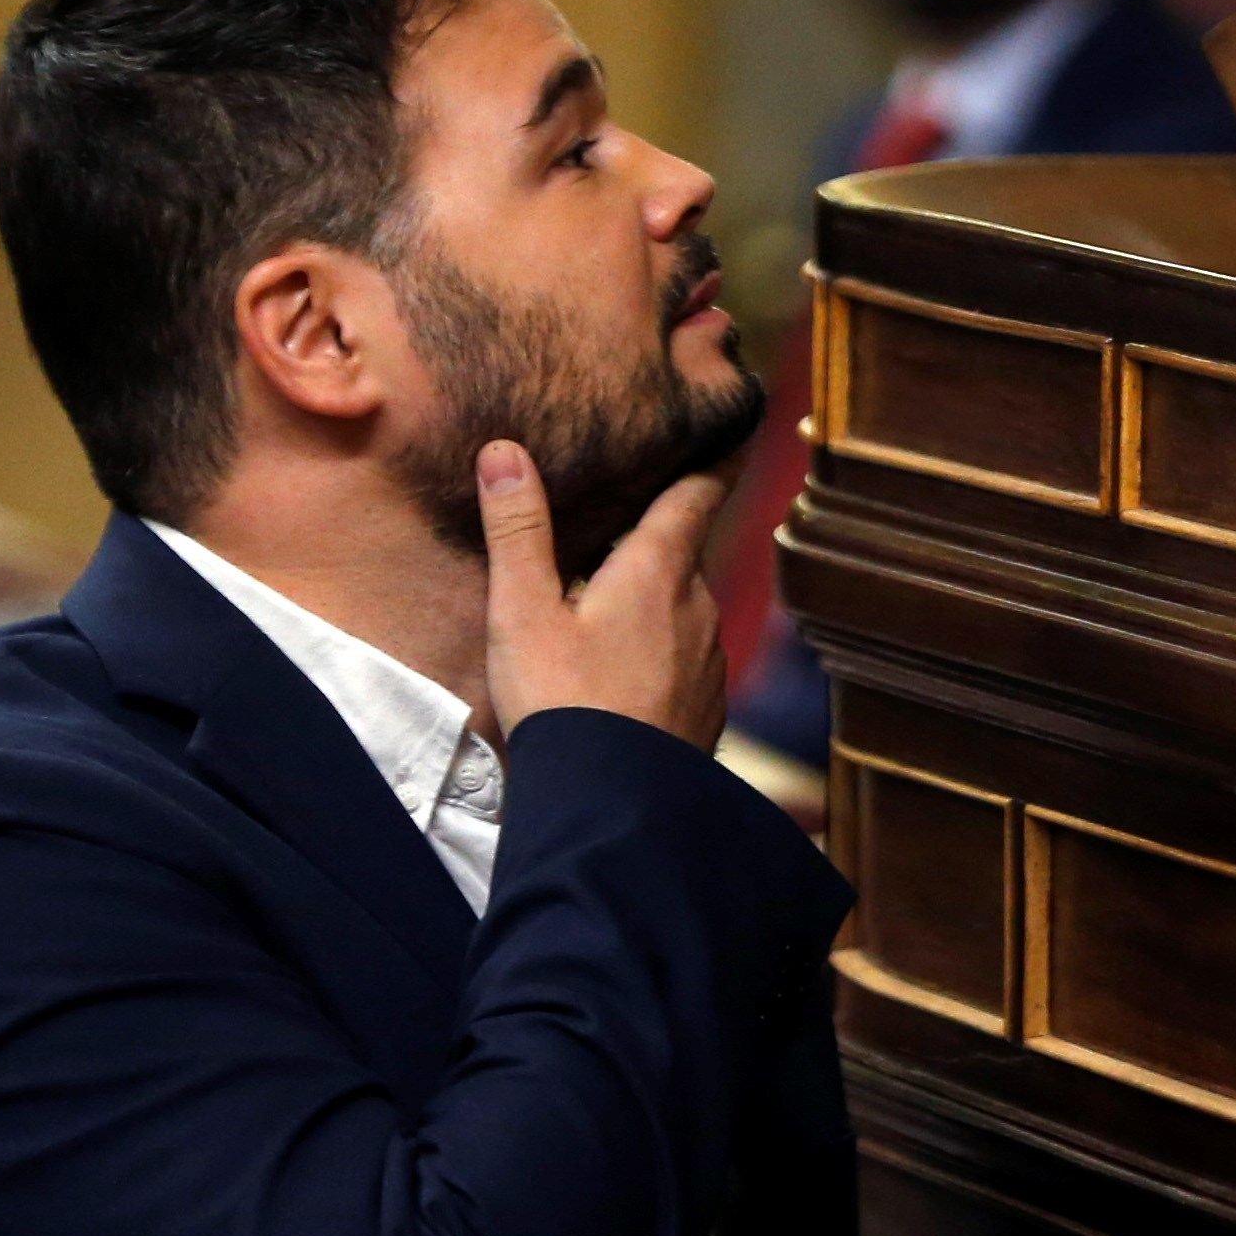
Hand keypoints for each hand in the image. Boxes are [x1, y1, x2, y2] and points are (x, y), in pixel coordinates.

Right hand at [477, 442, 731, 748]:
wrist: (615, 805)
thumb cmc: (564, 702)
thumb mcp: (523, 613)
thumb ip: (519, 531)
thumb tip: (506, 451)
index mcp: (660, 569)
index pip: (697, 494)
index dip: (710, 459)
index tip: (730, 430)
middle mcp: (699, 604)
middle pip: (684, 550)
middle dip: (658, 534)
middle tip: (626, 518)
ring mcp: (709, 657)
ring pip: (684, 606)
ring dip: (656, 596)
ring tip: (613, 597)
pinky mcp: (706, 703)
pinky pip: (686, 656)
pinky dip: (661, 646)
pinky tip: (625, 668)